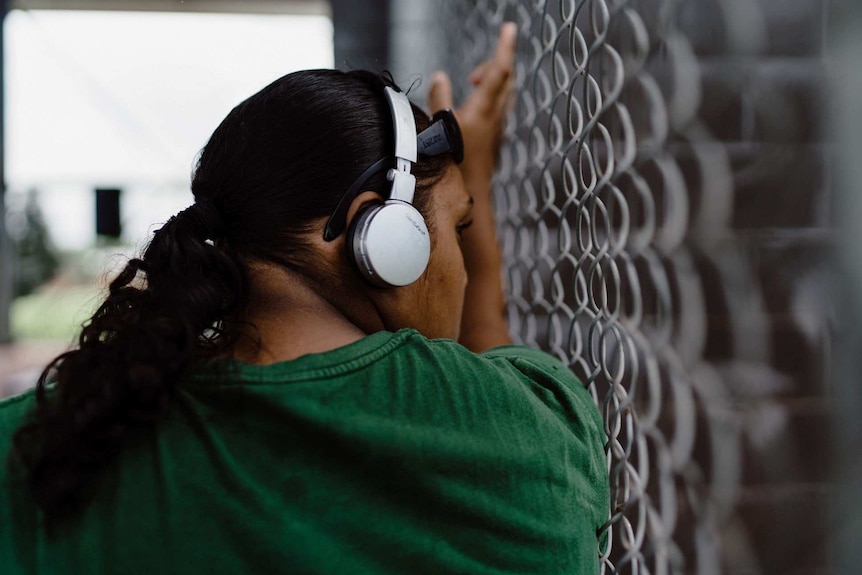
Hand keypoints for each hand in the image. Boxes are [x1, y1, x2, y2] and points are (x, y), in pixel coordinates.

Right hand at [427, 22, 516, 191]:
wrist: (471, 192)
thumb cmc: (454, 162)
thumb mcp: (440, 126)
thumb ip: (440, 98)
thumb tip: (440, 75)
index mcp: (484, 109)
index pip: (500, 70)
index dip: (505, 47)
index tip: (510, 28)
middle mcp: (497, 115)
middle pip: (506, 78)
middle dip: (494, 65)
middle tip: (473, 75)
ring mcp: (500, 126)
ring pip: (505, 92)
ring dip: (494, 81)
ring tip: (474, 84)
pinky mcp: (497, 135)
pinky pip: (501, 106)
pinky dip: (492, 96)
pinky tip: (477, 105)